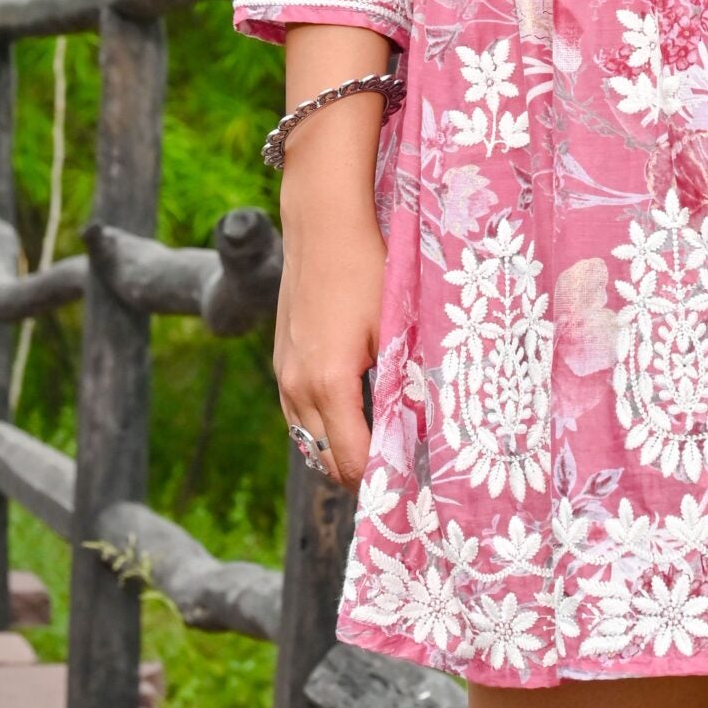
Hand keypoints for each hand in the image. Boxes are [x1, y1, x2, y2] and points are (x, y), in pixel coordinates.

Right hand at [273, 130, 386, 486]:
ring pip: (309, 441)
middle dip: (363, 472)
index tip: (416, 483)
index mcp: (329, 383)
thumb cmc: (368, 270)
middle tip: (405, 472)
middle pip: (328, 460)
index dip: (384, 480)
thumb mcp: (396, 328)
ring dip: (341, 451)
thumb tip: (426, 429)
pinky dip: (323, 428)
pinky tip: (353, 414)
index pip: (353, 460)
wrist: (322, 224)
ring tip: (383, 447)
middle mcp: (297, 387)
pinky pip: (298, 416)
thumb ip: (405, 382)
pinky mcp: (281, 361)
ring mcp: (284, 375)